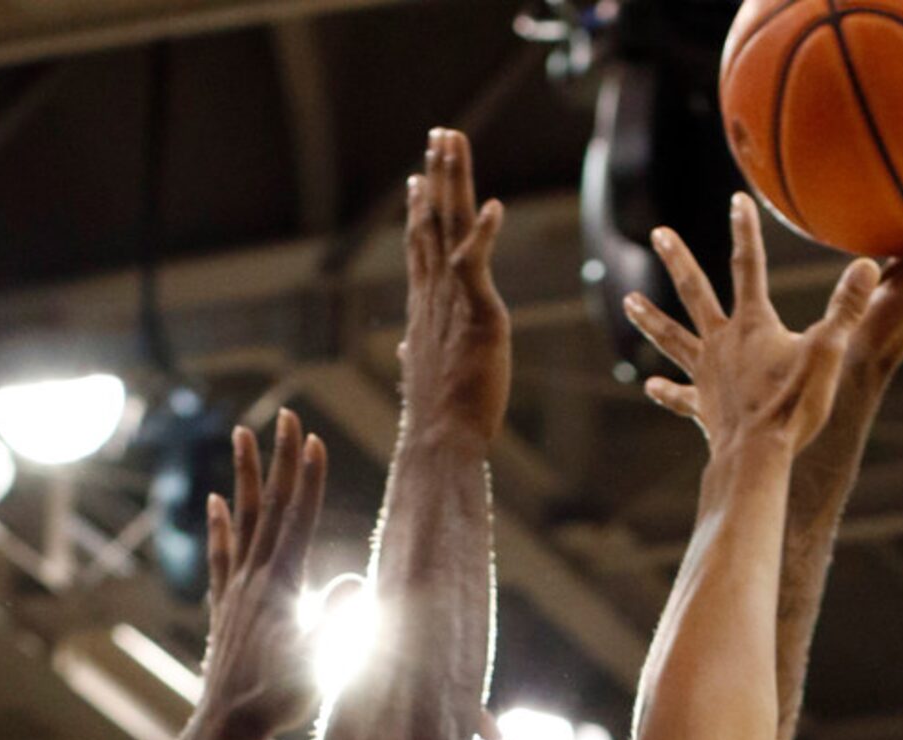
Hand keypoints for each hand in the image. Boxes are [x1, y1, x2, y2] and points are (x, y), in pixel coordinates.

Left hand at [202, 411, 327, 737]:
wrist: (229, 723)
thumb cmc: (279, 697)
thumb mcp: (318, 661)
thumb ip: (336, 620)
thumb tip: (356, 582)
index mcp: (280, 585)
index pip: (297, 520)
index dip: (306, 478)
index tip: (311, 439)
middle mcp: (254, 577)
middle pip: (269, 506)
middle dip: (278, 459)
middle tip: (283, 416)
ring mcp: (236, 588)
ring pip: (241, 519)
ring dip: (244, 476)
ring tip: (241, 434)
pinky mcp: (225, 605)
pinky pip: (221, 554)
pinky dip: (219, 525)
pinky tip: (215, 502)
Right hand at [400, 127, 509, 445]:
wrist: (440, 441)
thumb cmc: (437, 418)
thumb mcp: (425, 375)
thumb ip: (419, 353)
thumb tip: (409, 352)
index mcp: (424, 308)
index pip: (420, 248)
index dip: (419, 210)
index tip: (416, 179)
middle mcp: (433, 296)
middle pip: (432, 222)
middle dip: (436, 176)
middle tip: (439, 136)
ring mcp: (452, 301)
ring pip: (449, 227)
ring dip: (451, 181)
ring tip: (453, 143)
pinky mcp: (476, 314)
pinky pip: (476, 264)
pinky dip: (484, 234)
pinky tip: (493, 206)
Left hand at [624, 193, 878, 458]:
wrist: (757, 457)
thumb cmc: (792, 405)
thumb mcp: (827, 352)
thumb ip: (846, 308)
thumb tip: (868, 265)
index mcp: (752, 325)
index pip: (748, 266)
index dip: (745, 231)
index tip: (736, 200)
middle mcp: (722, 343)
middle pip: (694, 292)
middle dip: (677, 260)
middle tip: (658, 234)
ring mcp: (707, 374)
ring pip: (673, 338)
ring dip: (651, 319)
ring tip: (628, 302)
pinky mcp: (703, 407)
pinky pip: (681, 396)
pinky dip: (667, 392)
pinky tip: (651, 386)